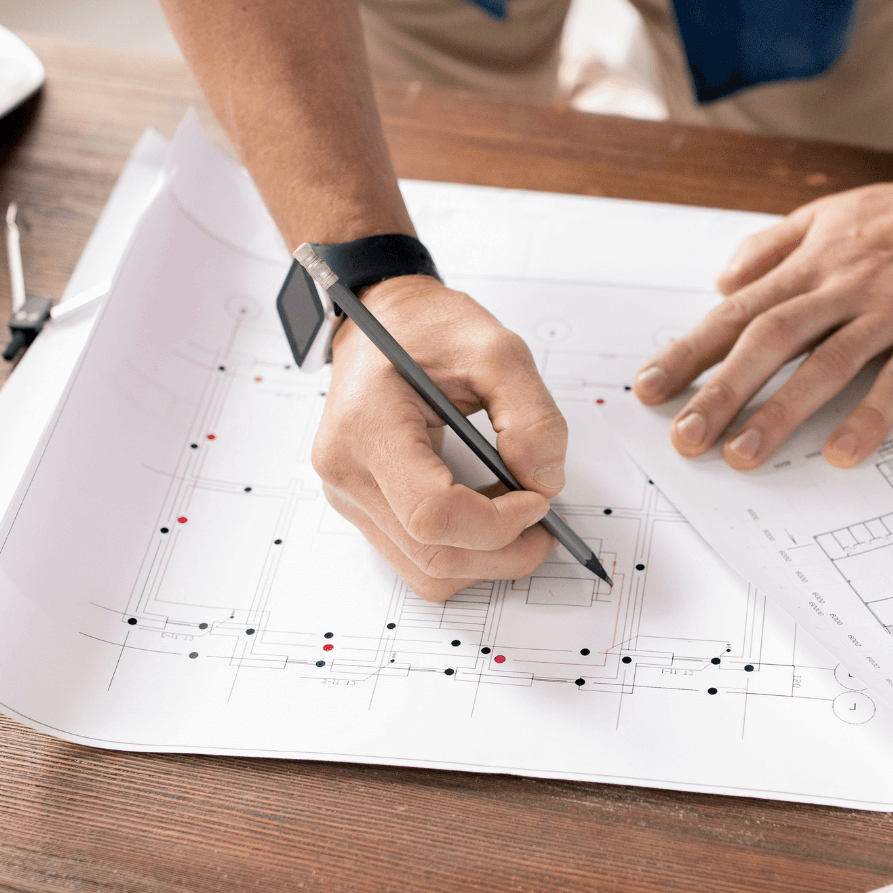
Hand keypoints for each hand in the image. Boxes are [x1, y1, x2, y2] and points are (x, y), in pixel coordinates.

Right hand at [312, 276, 567, 601]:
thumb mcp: (496, 349)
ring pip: (426, 571)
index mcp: (368, 427)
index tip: (537, 499)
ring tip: (515, 513)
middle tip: (546, 522)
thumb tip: (545, 482)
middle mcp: (347, 472)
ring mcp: (349, 496)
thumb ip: (533, 416)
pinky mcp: (362, 507)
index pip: (432, 514)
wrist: (380, 320)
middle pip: (432, 556)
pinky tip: (484, 511)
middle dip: (502, 552)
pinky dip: (463, 549)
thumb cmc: (426, 329)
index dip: (497, 522)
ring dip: (484, 558)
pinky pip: (417, 557)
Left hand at [631, 159, 892, 468]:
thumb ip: (773, 248)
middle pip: (771, 339)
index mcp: (813, 262)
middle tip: (687, 437)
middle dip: (723, 390)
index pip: (738, 311)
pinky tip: (842, 451)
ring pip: (828, 362)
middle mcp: (846, 283)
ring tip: (744, 454)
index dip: (691, 352)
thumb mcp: (831, 214)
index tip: (651, 390)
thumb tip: (723, 283)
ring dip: (782, 411)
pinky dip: (872, 414)